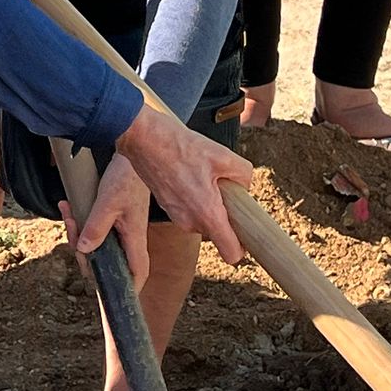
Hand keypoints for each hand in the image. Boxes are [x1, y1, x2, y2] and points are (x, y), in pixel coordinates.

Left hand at [60, 153, 153, 282]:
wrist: (132, 153)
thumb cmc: (125, 177)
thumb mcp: (108, 203)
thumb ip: (96, 228)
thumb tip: (85, 251)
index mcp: (135, 239)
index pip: (137, 274)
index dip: (128, 290)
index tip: (114, 298)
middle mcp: (130, 238)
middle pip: (108, 263)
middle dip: (84, 253)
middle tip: (71, 230)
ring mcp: (122, 229)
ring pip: (97, 245)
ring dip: (78, 233)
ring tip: (68, 213)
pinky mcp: (115, 218)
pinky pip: (94, 229)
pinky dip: (80, 222)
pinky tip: (68, 207)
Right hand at [114, 104, 251, 263]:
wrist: (144, 136)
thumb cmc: (181, 146)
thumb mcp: (223, 155)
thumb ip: (244, 175)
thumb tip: (244, 186)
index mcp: (207, 214)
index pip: (231, 254)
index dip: (243, 245)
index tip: (246, 229)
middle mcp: (190, 221)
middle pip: (217, 232)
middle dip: (224, 214)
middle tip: (222, 186)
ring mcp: (175, 215)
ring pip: (202, 219)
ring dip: (208, 204)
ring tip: (202, 175)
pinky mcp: (166, 206)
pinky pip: (188, 209)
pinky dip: (193, 197)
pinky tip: (188, 172)